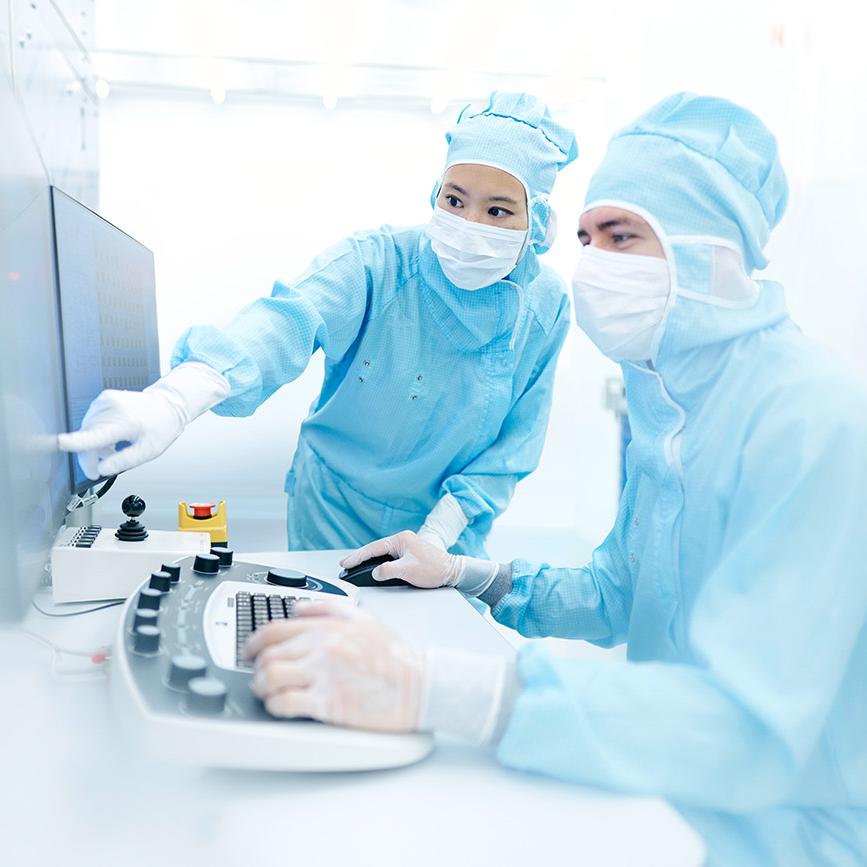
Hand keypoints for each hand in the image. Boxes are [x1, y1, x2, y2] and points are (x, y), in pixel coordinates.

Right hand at [57, 362, 228, 479]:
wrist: (168, 406)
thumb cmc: (161, 427)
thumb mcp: (148, 451)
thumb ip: (124, 461)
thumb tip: (102, 470)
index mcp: (125, 421)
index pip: (96, 434)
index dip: (76, 442)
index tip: (60, 443)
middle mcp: (113, 407)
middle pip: (87, 436)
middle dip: (90, 456)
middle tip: (101, 468)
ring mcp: (106, 400)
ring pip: (86, 429)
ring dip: (94, 444)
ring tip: (114, 449)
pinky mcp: (103, 399)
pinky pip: (91, 421)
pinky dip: (97, 432)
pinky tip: (111, 438)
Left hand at [245, 600, 422, 731]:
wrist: (419, 685)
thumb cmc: (395, 656)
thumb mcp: (364, 620)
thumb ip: (327, 609)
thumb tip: (297, 607)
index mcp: (327, 628)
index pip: (274, 630)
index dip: (253, 643)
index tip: (249, 652)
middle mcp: (321, 648)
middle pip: (267, 655)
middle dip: (257, 667)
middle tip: (261, 675)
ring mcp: (324, 676)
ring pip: (270, 677)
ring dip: (262, 687)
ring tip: (267, 692)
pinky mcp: (328, 704)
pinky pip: (285, 703)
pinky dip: (275, 706)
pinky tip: (281, 706)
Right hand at [341, 530, 462, 588]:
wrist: (453, 571)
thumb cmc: (434, 569)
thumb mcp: (408, 571)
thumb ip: (388, 571)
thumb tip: (375, 572)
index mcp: (400, 539)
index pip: (373, 548)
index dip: (357, 556)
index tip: (345, 562)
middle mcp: (402, 539)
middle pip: (375, 549)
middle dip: (360, 557)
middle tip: (345, 565)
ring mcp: (406, 546)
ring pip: (381, 553)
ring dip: (368, 559)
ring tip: (354, 566)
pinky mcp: (409, 553)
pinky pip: (388, 556)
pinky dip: (378, 561)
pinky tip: (372, 566)